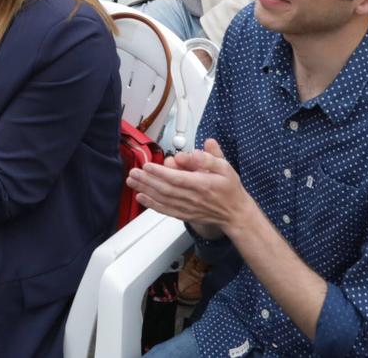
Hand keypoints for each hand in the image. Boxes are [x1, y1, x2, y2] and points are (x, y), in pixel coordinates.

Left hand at [126, 139, 255, 237]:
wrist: (235, 213)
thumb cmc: (230, 188)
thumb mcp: (225, 167)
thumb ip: (209, 158)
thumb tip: (192, 153)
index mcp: (203, 184)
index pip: (178, 179)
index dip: (161, 173)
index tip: (147, 165)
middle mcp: (193, 198)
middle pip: (166, 189)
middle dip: (147, 180)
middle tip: (133, 172)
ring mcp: (188, 208)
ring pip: (163, 199)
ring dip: (146, 190)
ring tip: (132, 181)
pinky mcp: (185, 214)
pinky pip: (166, 210)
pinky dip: (152, 204)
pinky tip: (141, 197)